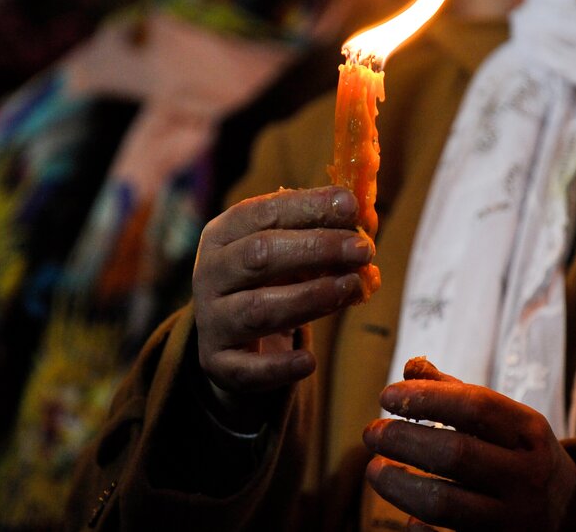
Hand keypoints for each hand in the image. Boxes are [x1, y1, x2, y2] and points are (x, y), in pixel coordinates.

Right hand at [194, 186, 371, 422]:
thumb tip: (366, 217)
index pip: (262, 213)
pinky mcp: (219, 364)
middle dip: (316, 249)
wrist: (236, 342)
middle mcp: (209, 274)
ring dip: (310, 297)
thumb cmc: (271, 283)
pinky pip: (246, 369)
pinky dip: (278, 366)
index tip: (351, 206)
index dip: (307, 207)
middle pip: (259, 255)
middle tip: (363, 249)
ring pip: (258, 309)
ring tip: (352, 288)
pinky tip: (308, 361)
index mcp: (223, 235)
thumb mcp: (290, 252)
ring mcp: (211, 321)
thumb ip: (322, 232)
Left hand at [363, 358, 575, 530]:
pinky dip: (421, 530)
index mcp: (530, 432)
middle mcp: (526, 475)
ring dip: (399, 485)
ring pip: (445, 503)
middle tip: (371, 434)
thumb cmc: (523, 456)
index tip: (386, 396)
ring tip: (375, 470)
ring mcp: (514, 519)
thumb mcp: (508, 421)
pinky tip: (406, 516)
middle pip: (455, 453)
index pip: (475, 406)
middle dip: (403, 440)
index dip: (426, 397)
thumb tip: (410, 368)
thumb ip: (457, 393)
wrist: (572, 518)